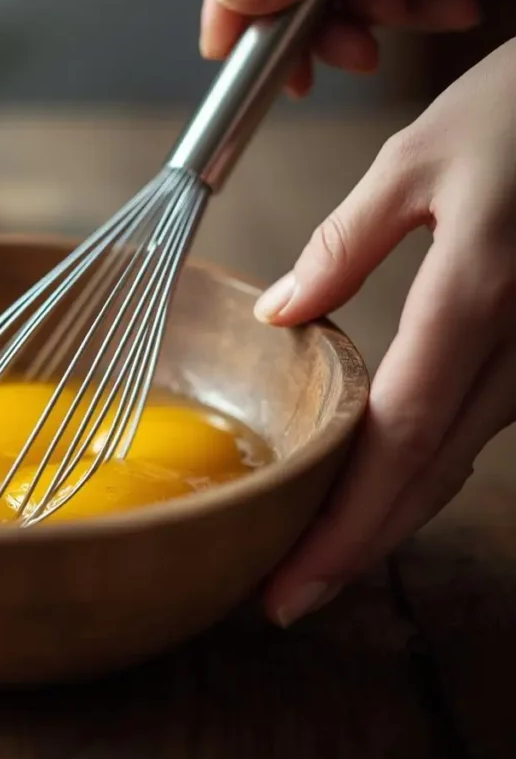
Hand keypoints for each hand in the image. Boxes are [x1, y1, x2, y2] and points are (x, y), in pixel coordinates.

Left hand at [256, 37, 515, 624]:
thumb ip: (344, 244)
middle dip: (355, 547)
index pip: (396, 441)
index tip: (286, 584)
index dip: (341, 525)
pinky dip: (423, 466)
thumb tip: (279, 316)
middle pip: (429, 476)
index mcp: (478, 296)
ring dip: (386, 514)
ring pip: (458, 461)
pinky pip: (480, 424)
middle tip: (287, 599)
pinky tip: (379, 483)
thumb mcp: (418, 159)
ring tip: (316, 552)